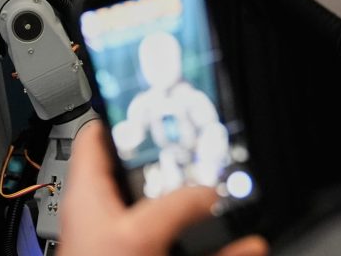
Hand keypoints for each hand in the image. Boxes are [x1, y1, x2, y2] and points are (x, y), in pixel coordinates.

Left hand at [59, 122, 268, 255]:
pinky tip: (249, 246)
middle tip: (209, 152)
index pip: (96, 138)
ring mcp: (135, 247)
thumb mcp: (138, 232)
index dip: (120, 116)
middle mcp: (111, 219)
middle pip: (148, 179)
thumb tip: (208, 192)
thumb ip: (175, 205)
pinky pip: (196, 255)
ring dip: (210, 212)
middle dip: (181, 168)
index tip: (150, 100)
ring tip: (238, 199)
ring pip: (178, 221)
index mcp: (90, 194)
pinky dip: (223, 252)